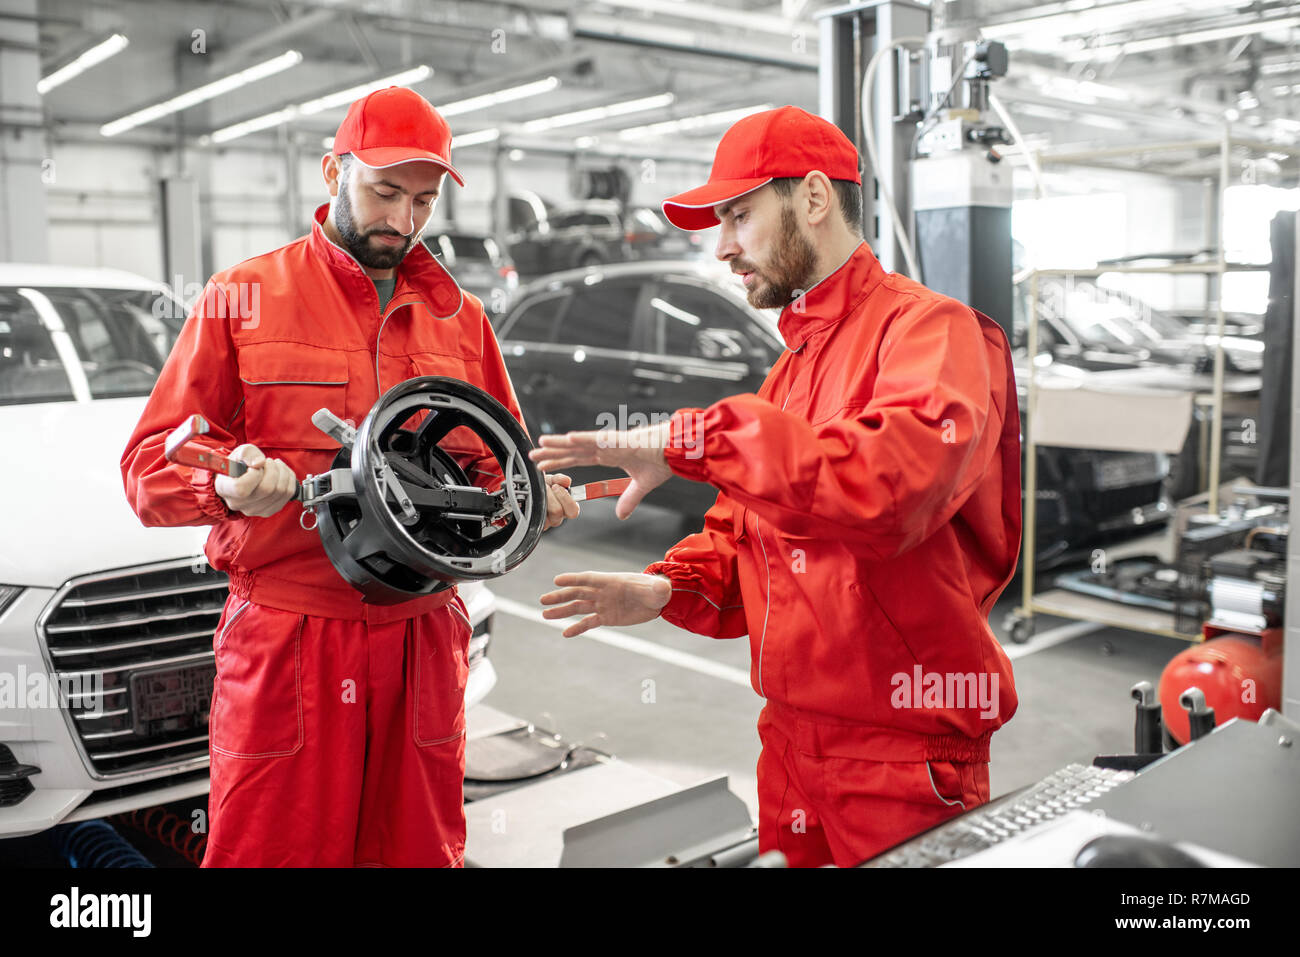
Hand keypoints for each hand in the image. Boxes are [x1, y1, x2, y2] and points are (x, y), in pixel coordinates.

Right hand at [214, 444, 297, 516]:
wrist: (242, 477)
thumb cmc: (239, 464)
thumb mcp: (239, 453)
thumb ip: (247, 453)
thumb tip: (260, 462)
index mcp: (225, 489)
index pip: (241, 488)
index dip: (254, 474)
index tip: (255, 466)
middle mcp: (238, 504)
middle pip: (266, 489)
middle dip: (272, 470)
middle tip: (268, 462)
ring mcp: (254, 510)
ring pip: (280, 491)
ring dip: (282, 472)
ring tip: (275, 465)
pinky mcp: (269, 511)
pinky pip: (288, 494)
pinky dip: (289, 479)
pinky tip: (282, 473)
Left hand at [529, 422, 673, 519]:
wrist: (677, 450)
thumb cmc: (662, 461)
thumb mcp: (642, 485)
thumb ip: (629, 499)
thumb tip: (620, 516)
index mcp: (609, 456)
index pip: (578, 460)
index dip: (560, 462)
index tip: (544, 467)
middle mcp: (605, 448)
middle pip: (573, 451)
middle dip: (552, 454)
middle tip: (532, 457)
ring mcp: (610, 443)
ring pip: (579, 444)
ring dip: (559, 444)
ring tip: (541, 444)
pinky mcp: (619, 440)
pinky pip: (597, 440)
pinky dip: (581, 439)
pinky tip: (566, 439)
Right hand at [539, 571, 671, 637]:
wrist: (657, 600)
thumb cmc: (656, 590)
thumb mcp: (657, 589)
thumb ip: (657, 588)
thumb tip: (663, 588)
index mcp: (612, 581)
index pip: (589, 579)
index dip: (573, 579)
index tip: (557, 580)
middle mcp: (603, 592)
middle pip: (578, 593)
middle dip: (561, 596)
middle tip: (543, 599)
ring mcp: (603, 604)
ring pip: (579, 607)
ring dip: (562, 611)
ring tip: (545, 614)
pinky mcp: (607, 617)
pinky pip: (589, 622)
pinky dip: (577, 628)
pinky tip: (565, 633)